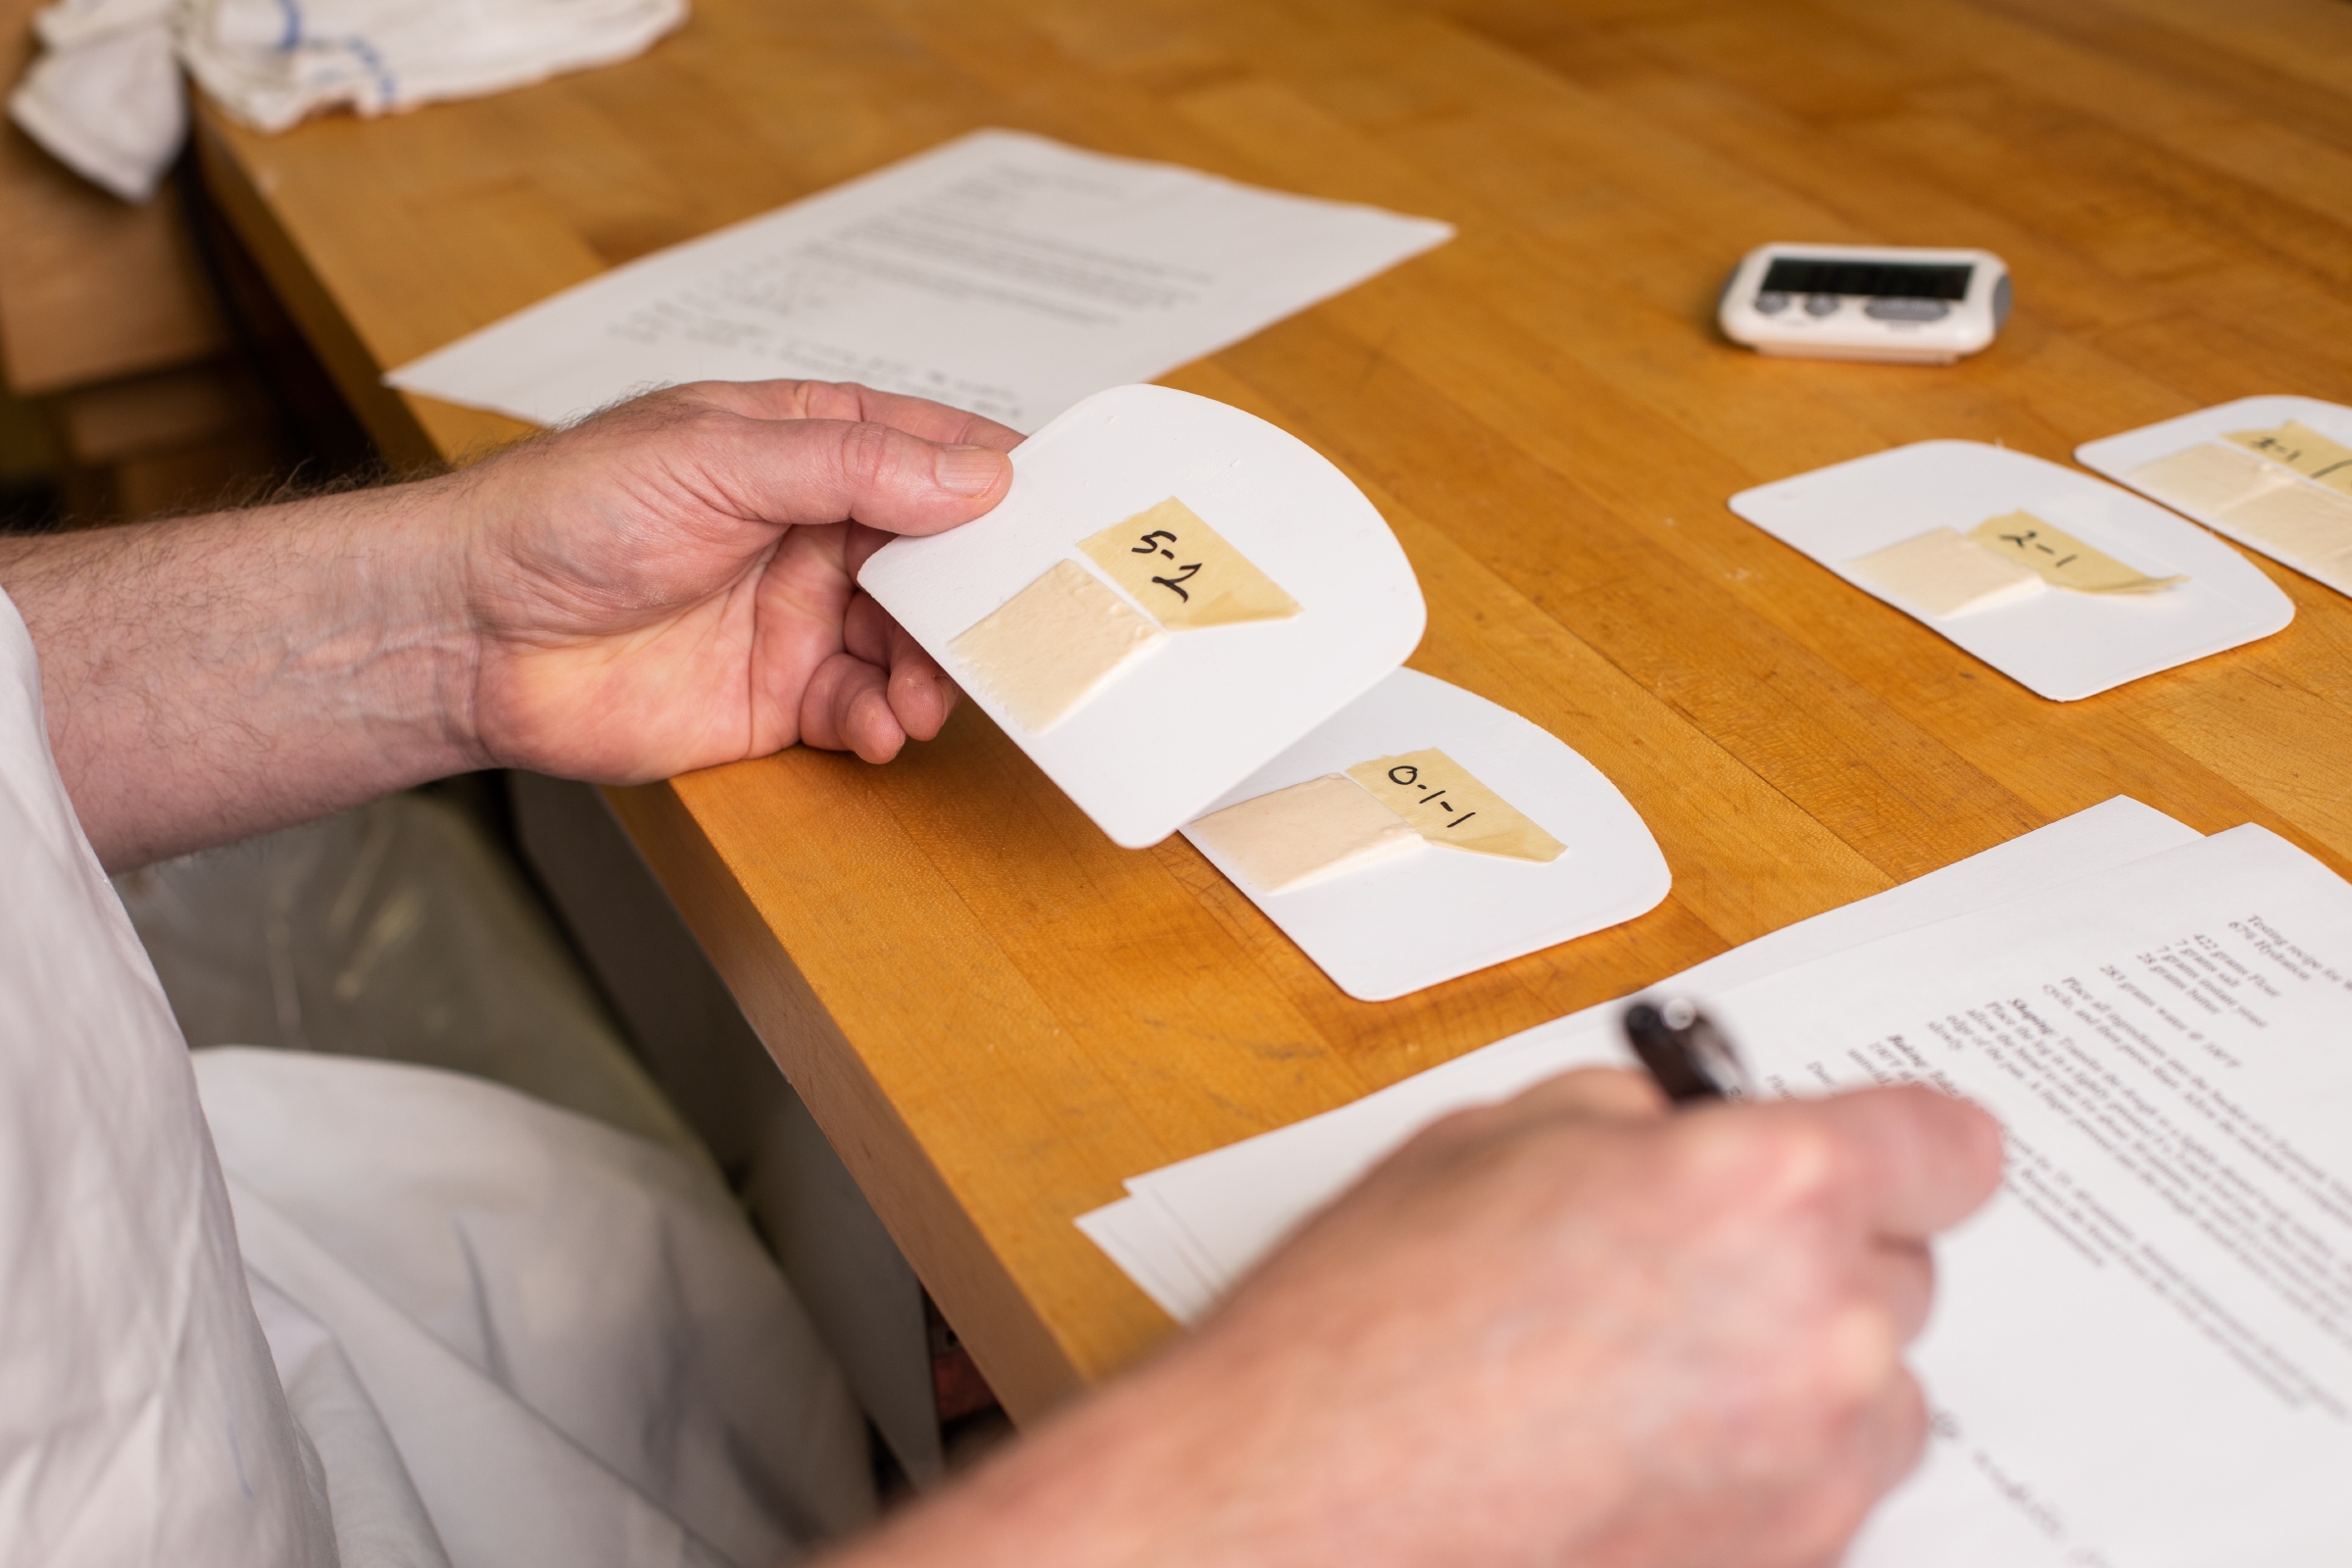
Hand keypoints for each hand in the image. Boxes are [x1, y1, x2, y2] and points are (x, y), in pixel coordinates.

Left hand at [451, 379, 1018, 778]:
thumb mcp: (716, 460)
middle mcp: (815, 528)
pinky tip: (882, 728)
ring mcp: (801, 614)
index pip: (929, 451)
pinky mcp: (780, 697)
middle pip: (940, 557)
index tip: (1061, 516)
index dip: (996, 481)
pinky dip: (887, 722)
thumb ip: (849, 468)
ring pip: (913, 641)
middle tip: (1019, 625)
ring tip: (929, 694)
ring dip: (937, 669)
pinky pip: (865, 708)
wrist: (468, 634)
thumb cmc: (565, 516)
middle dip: (981, 594)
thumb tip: (973, 478)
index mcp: (804, 444)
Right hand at [841, 1071, 2001, 1567]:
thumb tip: (1690, 1129)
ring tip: (1651, 1359)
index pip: (1946, 1146)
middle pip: (1903, 1267)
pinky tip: (1640, 1436)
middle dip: (1810, 1251)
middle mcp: (1819, 1327)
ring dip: (1798, 1362)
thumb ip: (1638, 1120)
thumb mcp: (1493, 1138)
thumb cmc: (1366, 1327)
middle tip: (1687, 1257)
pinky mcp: (1784, 1558)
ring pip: (1871, 1384)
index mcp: (1763, 1187)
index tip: (1892, 1152)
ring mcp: (1810, 1462)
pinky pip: (1824, 1478)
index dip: (1904, 1142)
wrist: (1298, 1492)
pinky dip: (1762, 1454)